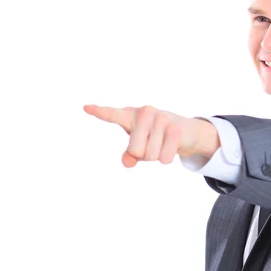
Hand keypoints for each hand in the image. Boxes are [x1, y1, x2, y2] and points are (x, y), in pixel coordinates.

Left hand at [83, 104, 210, 167]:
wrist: (184, 131)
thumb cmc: (154, 137)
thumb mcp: (139, 146)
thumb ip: (129, 155)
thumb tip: (128, 162)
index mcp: (130, 115)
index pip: (113, 114)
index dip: (100, 112)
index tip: (86, 107)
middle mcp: (144, 112)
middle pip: (135, 150)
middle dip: (143, 155)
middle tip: (151, 144)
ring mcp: (160, 118)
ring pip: (150, 155)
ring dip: (156, 156)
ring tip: (161, 143)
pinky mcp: (175, 128)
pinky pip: (164, 158)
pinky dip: (167, 158)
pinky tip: (171, 146)